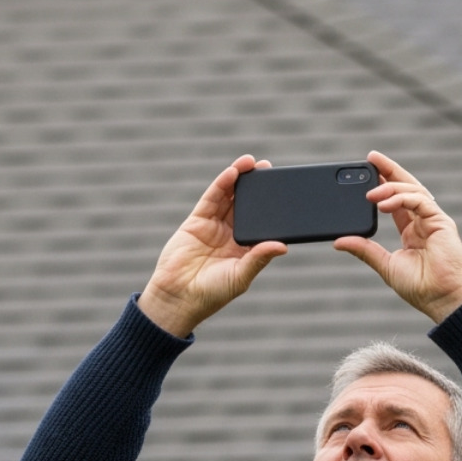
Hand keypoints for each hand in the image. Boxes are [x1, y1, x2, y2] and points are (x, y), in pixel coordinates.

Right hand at [138, 155, 287, 336]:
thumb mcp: (241, 276)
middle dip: (257, 186)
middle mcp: (232, 234)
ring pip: (229, 197)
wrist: (178, 297)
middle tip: (269, 168)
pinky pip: (211, 199)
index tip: (283, 190)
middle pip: (247, 204)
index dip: (271, 206)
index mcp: (246, 248)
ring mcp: (214, 226)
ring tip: (251, 162)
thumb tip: (283, 246)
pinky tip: (232, 172)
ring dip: (240, 178)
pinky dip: (222, 184)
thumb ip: (259, 259)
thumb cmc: (212, 294)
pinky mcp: (197, 221)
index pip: (262, 222)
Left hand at [334, 150, 461, 322]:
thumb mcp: (385, 265)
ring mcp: (434, 220)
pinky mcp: (441, 222)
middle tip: (371, 158)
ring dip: (390, 187)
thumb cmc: (420, 287)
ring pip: (413, 190)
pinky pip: (420, 201)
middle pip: (407, 187)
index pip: (396, 199)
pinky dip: (402, 199)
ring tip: (369, 192)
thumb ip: (365, 250)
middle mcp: (423, 221)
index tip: (367, 170)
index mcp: (411, 230)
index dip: (383, 183)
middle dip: (390, 170)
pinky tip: (384, 203)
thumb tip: (339, 241)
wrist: (441, 299)